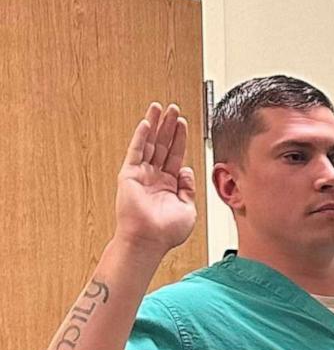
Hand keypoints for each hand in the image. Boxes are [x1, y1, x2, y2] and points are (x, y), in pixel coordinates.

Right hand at [115, 103, 196, 254]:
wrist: (149, 241)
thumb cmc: (166, 232)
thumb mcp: (188, 208)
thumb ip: (188, 188)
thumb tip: (188, 171)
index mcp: (169, 185)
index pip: (176, 155)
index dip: (180, 138)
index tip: (184, 123)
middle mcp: (155, 177)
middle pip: (163, 145)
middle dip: (168, 126)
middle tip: (173, 108)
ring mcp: (142, 175)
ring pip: (149, 143)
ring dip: (155, 125)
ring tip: (160, 108)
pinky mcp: (129, 175)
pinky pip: (136, 152)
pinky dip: (141, 136)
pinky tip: (146, 123)